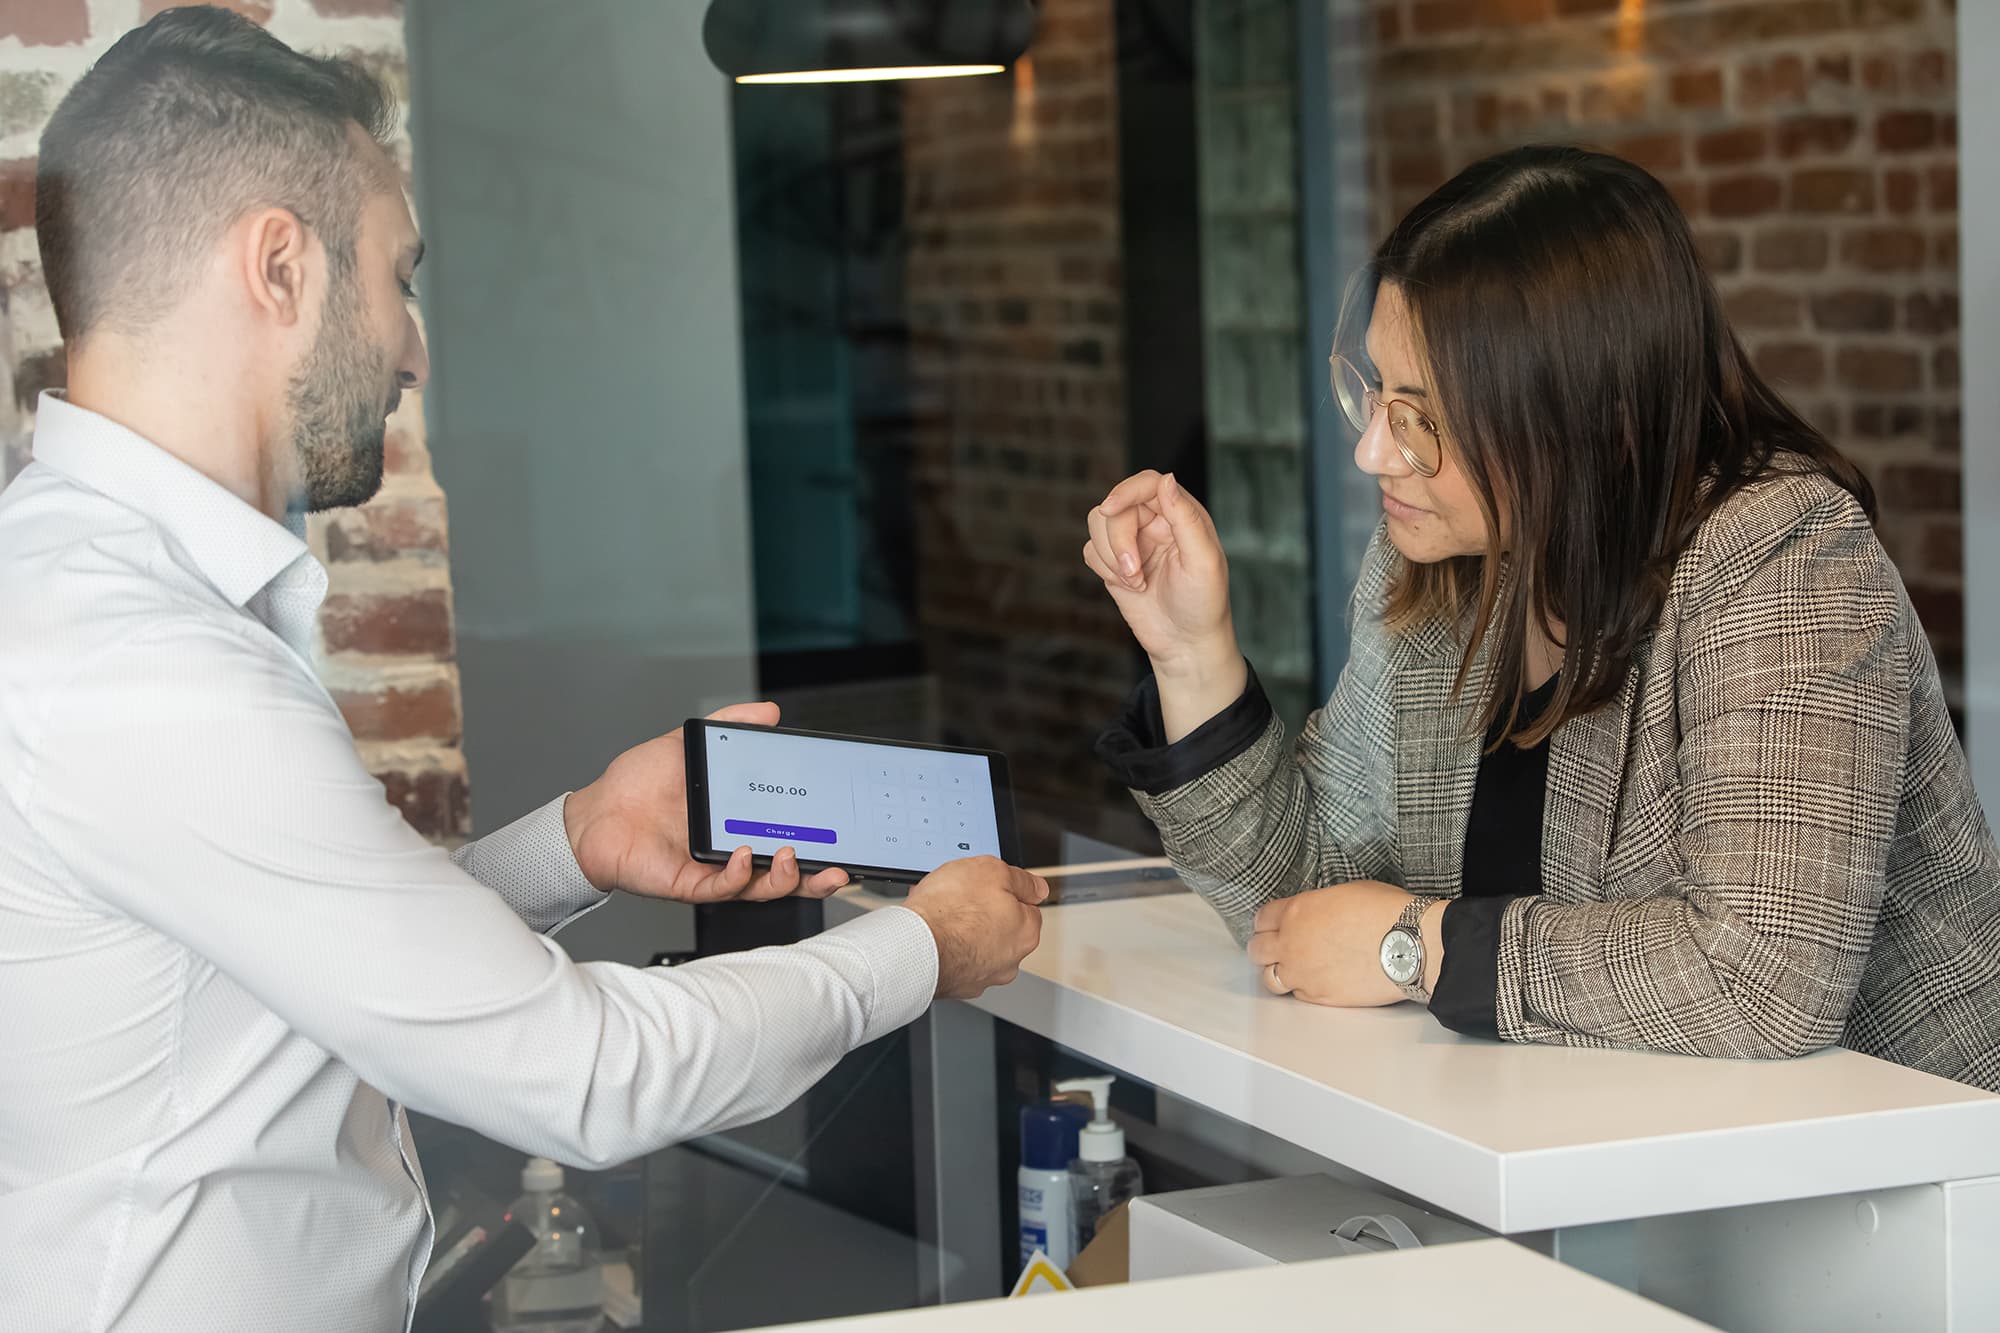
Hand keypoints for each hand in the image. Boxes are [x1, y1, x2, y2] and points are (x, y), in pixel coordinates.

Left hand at [562, 702, 850, 903]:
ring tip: (791, 856)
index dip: (821, 842)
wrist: (595, 813)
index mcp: (740, 821)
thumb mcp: (688, 744)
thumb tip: (768, 713)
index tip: (844, 833)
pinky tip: (742, 854)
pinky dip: (738, 874)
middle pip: (787, 873)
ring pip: (762, 886)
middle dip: (819, 876)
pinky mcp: (691, 883)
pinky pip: (723, 887)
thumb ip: (731, 727)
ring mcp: (714, 870)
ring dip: (785, 877)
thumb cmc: (637, 785)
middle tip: (839, 866)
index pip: (791, 834)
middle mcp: (733, 850)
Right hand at [903, 856, 1047, 998]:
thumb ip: (1021, 880)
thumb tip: (1037, 888)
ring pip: (975, 945)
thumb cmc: (950, 911)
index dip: (1005, 891)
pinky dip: (946, 948)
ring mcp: (981, 977)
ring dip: (962, 931)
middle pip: (1001, 928)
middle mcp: (1009, 961)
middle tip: (960, 897)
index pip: (1028, 907)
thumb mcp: (992, 871)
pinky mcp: (955, 986)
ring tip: (939, 914)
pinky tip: (932, 933)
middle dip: (983, 912)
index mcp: (1026, 933)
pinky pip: (954, 959)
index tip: (989, 886)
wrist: (911, 946)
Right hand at [1083, 471, 1245, 739]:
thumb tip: (1166, 480)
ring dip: (1111, 557)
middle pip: (1116, 507)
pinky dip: (1103, 568)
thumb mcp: (1203, 561)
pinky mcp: (1114, 563)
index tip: (1110, 509)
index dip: (1125, 491)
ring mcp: (1133, 541)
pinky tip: (1129, 586)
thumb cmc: (1203, 603)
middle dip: (1119, 542)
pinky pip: (1091, 550)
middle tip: (1135, 574)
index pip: (1147, 484)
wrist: (1186, 644)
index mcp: (1180, 514)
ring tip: (1136, 582)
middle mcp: (1155, 522)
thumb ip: (1186, 518)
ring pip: (1098, 525)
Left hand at [1248, 881, 1433, 1006]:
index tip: (1272, 925)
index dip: (1267, 922)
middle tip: (1277, 947)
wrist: (1409, 946)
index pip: (1261, 919)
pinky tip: (1315, 980)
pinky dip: (1301, 988)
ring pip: (1269, 978)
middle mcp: (1292, 943)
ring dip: (1276, 971)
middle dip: (1264, 947)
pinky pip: (1297, 995)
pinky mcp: (1319, 996)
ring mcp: (1303, 973)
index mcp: (1296, 911)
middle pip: (1257, 949)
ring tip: (1290, 967)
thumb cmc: (1386, 913)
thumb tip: (1312, 914)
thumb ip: (1315, 906)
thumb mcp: (1343, 893)